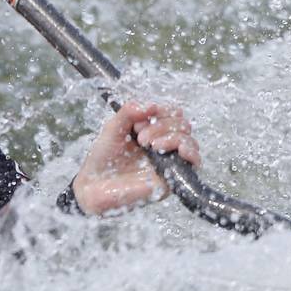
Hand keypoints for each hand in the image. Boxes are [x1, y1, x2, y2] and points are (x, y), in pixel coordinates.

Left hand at [72, 101, 201, 215]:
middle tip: (140, 138)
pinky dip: (190, 152)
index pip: (172, 113)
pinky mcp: (174, 177)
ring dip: (171, 137)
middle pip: (182, 124)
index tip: (137, 124)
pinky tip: (178, 151)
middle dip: (161, 126)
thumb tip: (152, 105)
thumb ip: (129, 112)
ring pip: (189, 140)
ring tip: (149, 146)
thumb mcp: (113, 128)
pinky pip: (195, 162)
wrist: (95, 186)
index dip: (159, 112)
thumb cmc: (104, 158)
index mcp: (152, 130)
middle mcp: (164, 144)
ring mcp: (170, 160)